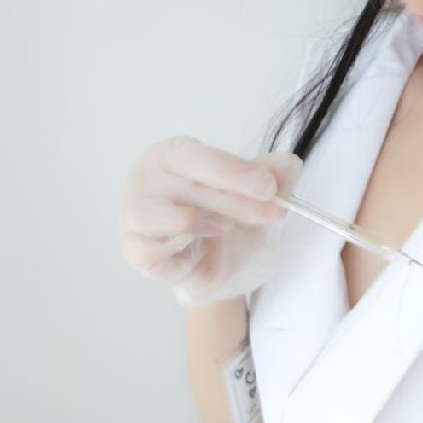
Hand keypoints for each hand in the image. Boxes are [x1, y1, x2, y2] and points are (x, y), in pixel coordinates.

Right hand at [120, 135, 303, 305]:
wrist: (220, 269)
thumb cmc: (230, 222)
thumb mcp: (261, 197)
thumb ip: (274, 177)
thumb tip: (288, 165)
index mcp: (173, 154)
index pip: (196, 156)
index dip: (234, 171)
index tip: (269, 186)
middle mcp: (146, 177)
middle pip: (188, 186)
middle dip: (237, 201)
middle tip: (273, 212)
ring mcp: (134, 212)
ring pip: (168, 217)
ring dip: (207, 223)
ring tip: (225, 227)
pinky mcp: (134, 248)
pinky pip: (156, 246)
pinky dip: (184, 245)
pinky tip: (197, 245)